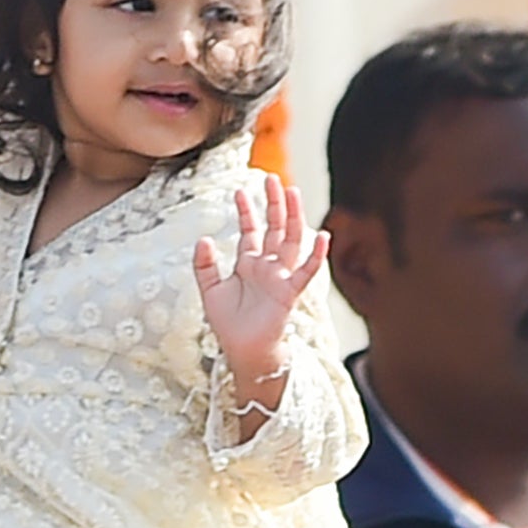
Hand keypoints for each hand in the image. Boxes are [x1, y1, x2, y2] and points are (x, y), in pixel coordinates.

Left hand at [196, 174, 327, 412]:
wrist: (241, 350)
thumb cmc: (228, 323)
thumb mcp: (210, 290)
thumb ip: (204, 265)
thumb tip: (203, 238)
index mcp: (249, 264)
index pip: (251, 230)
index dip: (246, 211)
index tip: (240, 190)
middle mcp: (267, 266)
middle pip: (274, 228)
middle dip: (274, 203)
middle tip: (272, 178)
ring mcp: (280, 276)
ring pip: (290, 240)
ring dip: (293, 217)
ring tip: (293, 192)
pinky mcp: (289, 292)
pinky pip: (306, 271)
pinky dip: (316, 255)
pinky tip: (323, 237)